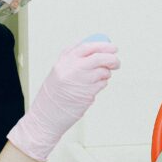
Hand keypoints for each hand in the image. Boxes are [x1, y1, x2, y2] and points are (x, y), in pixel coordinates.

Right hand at [8, 41, 119, 161]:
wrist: (46, 116)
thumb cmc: (53, 95)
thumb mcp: (58, 72)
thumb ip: (73, 61)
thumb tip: (97, 52)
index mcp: (63, 61)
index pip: (86, 47)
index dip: (102, 45)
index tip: (111, 47)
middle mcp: (71, 69)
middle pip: (98, 57)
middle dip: (111, 57)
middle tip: (116, 61)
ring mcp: (80, 81)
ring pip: (102, 71)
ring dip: (106, 74)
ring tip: (100, 78)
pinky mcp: (87, 94)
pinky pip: (102, 84)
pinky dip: (102, 84)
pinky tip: (94, 88)